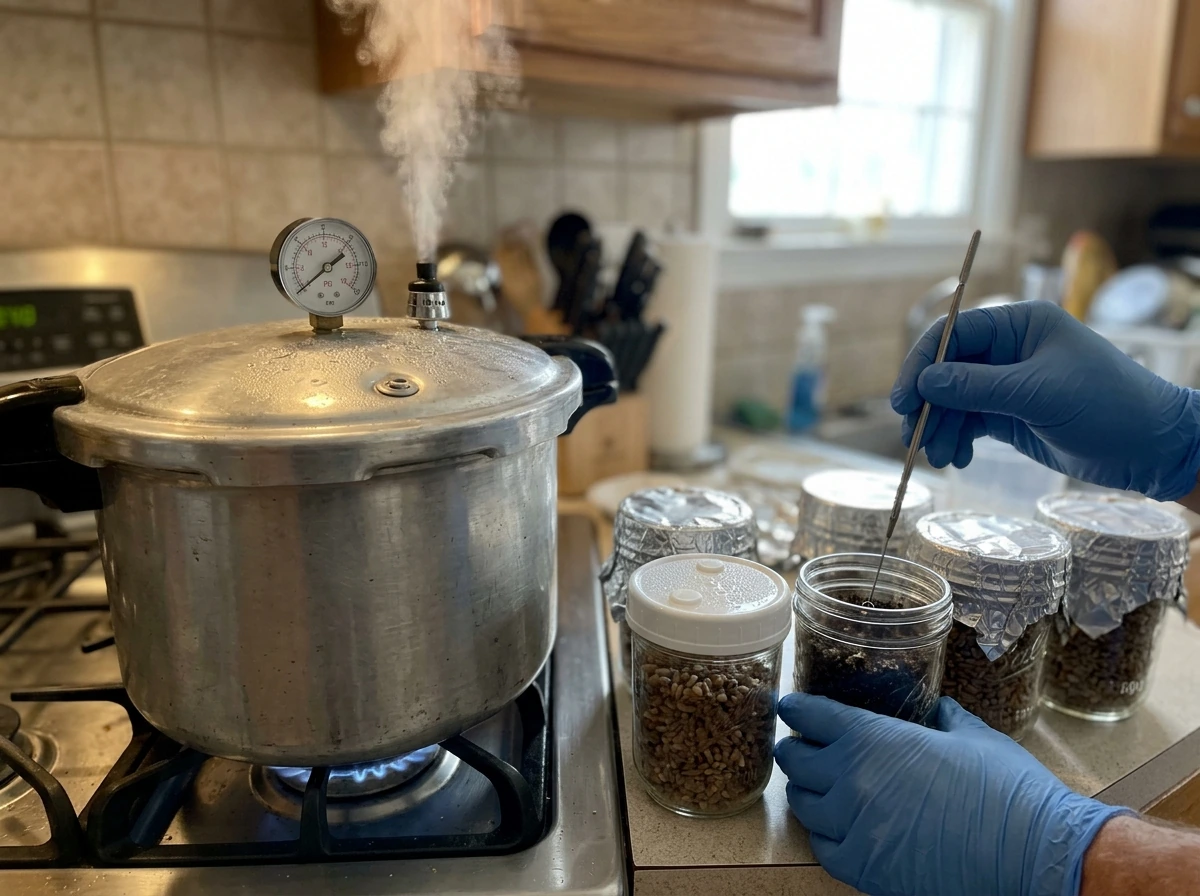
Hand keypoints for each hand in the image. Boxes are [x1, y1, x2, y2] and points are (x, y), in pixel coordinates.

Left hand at [775, 693, 1130, 895]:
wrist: (1032, 853)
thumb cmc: (1007, 790)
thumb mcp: (972, 736)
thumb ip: (944, 718)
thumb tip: (937, 709)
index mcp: (874, 738)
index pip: (813, 715)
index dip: (797, 709)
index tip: (790, 707)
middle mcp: (853, 779)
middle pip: (796, 761)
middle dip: (794, 751)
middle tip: (798, 748)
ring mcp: (856, 827)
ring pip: (804, 806)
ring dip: (806, 794)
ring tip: (814, 789)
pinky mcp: (867, 869)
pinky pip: (824, 850)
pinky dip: (824, 838)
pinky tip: (834, 831)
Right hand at [890, 301, 1199, 500]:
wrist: (1153, 449)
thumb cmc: (1108, 407)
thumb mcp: (1039, 395)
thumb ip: (977, 387)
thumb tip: (924, 381)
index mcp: (1020, 325)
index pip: (953, 334)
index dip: (921, 364)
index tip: (903, 400)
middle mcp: (1010, 349)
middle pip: (946, 369)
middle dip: (927, 404)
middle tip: (913, 437)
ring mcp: (1009, 383)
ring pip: (953, 400)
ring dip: (939, 428)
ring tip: (939, 458)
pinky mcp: (1011, 415)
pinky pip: (968, 422)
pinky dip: (956, 439)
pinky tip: (957, 459)